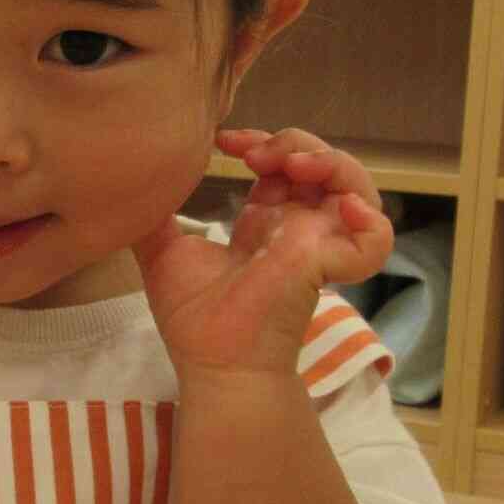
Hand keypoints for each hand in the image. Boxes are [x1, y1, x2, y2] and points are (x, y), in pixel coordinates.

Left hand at [136, 128, 393, 379]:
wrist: (213, 363)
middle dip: (295, 143)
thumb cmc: (194, 318)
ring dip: (332, 163)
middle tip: (255, 155)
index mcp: (265, 222)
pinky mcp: (332, 264)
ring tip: (294, 166)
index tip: (226, 141)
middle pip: (321, 166)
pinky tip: (339, 207)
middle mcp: (297, 228)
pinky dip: (370, 219)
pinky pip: (377, 239)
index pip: (281, 166)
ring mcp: (319, 244)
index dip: (263, 143)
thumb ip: (153, 219)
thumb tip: (126, 186)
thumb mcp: (164, 253)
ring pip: (357, 188)